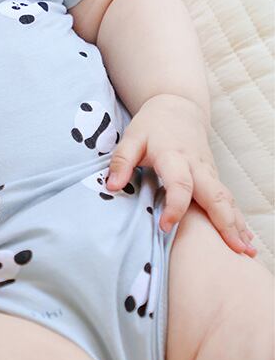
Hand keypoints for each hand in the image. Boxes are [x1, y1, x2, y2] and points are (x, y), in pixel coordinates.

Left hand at [105, 94, 256, 256]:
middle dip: (225, 222)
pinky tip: (246, 240)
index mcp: (173, 156)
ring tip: (246, 252)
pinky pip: (228, 199)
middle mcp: (196, 165)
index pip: (179, 184)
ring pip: (226, 199)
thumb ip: (121, 162)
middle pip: (215, 194)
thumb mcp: (132, 138)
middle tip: (233, 250)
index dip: (174, 206)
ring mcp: (209, 171)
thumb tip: (112, 187)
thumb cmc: (152, 125)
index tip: (165, 226)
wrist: (178, 107)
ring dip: (237, 224)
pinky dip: (238, 219)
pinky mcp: (214, 176)